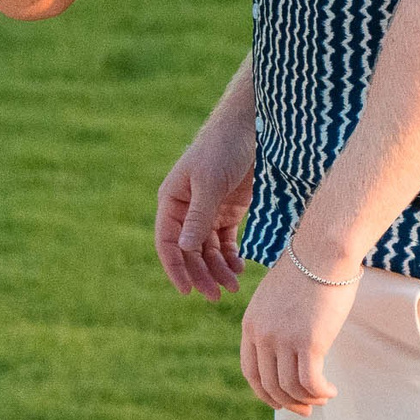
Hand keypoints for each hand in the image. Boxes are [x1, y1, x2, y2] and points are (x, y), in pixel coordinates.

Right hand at [154, 120, 254, 300]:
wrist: (252, 124)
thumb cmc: (224, 147)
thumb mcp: (210, 182)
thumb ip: (198, 217)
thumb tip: (183, 250)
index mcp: (172, 200)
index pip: (167, 242)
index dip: (175, 268)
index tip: (187, 290)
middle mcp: (186, 209)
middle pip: (188, 251)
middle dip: (201, 273)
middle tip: (217, 295)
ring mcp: (208, 210)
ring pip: (207, 249)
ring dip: (218, 269)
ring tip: (233, 286)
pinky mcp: (228, 209)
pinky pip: (225, 241)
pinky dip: (230, 256)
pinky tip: (239, 268)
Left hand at [240, 257, 357, 414]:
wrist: (324, 250)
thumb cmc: (308, 267)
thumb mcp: (278, 295)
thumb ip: (276, 320)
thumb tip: (289, 344)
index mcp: (251, 324)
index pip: (251, 371)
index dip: (265, 392)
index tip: (282, 401)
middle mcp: (262, 335)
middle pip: (269, 385)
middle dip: (288, 403)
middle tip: (306, 410)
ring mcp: (284, 340)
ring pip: (291, 388)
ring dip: (309, 399)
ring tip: (324, 398)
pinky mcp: (309, 343)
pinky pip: (312, 382)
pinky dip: (322, 392)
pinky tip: (332, 390)